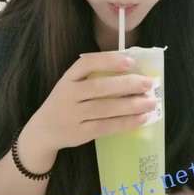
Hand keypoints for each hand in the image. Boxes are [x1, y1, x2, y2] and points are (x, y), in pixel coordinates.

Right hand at [23, 52, 157, 158]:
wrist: (43, 131)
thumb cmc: (65, 104)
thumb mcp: (71, 86)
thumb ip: (93, 78)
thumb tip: (132, 73)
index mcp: (68, 78)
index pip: (86, 63)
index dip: (109, 61)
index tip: (131, 62)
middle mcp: (68, 94)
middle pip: (100, 87)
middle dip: (127, 84)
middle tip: (149, 84)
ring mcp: (73, 115)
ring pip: (105, 108)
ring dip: (131, 105)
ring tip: (151, 103)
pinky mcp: (79, 133)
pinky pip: (106, 127)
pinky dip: (125, 123)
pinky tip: (140, 119)